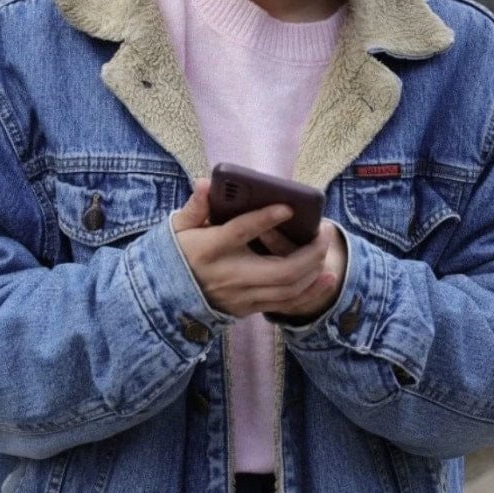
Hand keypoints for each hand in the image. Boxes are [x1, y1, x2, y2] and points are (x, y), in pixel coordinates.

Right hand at [171, 180, 343, 318]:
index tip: (288, 207)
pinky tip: (327, 278)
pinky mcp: (247, 309)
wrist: (166, 296)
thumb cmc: (178, 253)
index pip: (240, 232)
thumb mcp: (179, 227)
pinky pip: (286, 304)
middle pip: (280, 270)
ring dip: (314, 269)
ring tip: (327, 248)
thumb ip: (196, 206)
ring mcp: (241, 296)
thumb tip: (204, 183)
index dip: (265, 219)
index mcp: (210, 249)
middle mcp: (230, 276)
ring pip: (288, 289)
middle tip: (324, 230)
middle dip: (309, 251)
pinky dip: (310, 292)